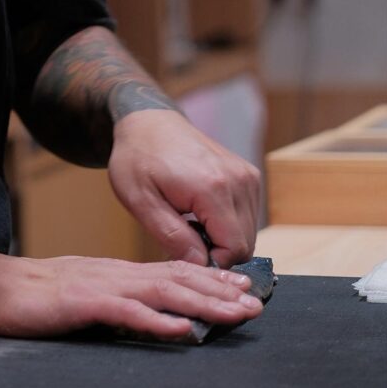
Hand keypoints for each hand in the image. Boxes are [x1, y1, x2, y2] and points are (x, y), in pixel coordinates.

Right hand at [0, 256, 261, 338]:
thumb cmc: (37, 294)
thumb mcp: (86, 290)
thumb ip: (117, 297)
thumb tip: (150, 310)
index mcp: (117, 271)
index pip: (173, 271)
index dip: (211, 279)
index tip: (242, 288)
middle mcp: (117, 274)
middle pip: (178, 279)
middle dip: (221, 292)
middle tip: (256, 303)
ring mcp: (102, 286)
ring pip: (163, 291)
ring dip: (203, 304)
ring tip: (235, 315)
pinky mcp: (84, 302)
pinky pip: (127, 311)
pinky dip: (157, 320)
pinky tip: (182, 329)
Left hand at [108, 110, 260, 267]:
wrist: (149, 123)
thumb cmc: (138, 159)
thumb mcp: (139, 201)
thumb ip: (172, 235)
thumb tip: (200, 264)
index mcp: (213, 189)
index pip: (235, 249)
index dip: (211, 263)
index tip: (182, 256)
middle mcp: (239, 181)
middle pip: (245, 244)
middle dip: (215, 253)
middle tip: (180, 241)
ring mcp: (248, 176)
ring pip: (248, 233)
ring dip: (221, 239)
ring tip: (187, 225)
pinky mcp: (249, 176)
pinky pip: (247, 216)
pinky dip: (227, 225)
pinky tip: (199, 215)